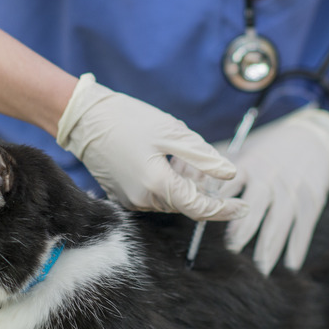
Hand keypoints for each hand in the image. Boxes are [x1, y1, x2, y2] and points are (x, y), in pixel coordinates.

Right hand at [56, 73, 247, 220]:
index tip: (243, 206)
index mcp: (158, 185)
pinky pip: (155, 196)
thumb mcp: (173, 133)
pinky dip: (169, 184)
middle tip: (212, 167)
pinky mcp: (122, 195)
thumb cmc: (129, 120)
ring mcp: (130, 200)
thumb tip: (230, 175)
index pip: (200, 208)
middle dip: (204, 190)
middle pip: (186, 204)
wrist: (84, 119)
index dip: (224, 209)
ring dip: (186, 185)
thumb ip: (204, 158)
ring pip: (171, 200)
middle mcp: (143, 200)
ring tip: (186, 158)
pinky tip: (169, 162)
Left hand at [221, 106, 328, 273]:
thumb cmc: (268, 149)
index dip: (218, 204)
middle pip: (255, 205)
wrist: (313, 139)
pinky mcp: (311, 199)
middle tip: (232, 249)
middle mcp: (269, 178)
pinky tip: (290, 266)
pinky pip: (304, 226)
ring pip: (280, 220)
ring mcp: (291, 190)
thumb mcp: (243, 149)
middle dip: (244, 228)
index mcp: (247, 165)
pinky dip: (297, 247)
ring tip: (260, 268)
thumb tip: (180, 173)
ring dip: (270, 245)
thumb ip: (216, 164)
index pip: (228, 186)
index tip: (205, 221)